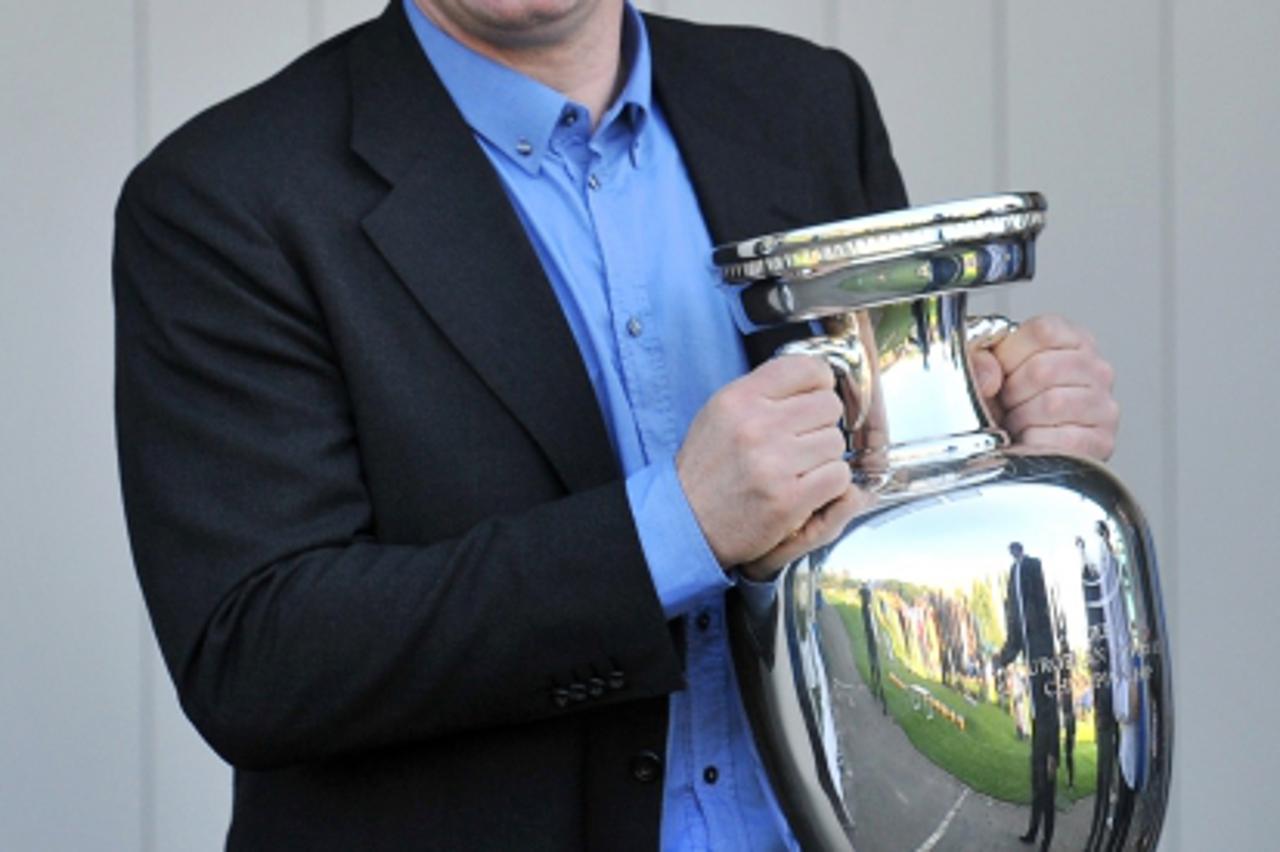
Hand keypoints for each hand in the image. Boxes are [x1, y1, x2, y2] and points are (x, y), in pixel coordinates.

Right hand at [676, 355, 869, 580]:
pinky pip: (838, 477)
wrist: (687, 522)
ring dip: (823, 458)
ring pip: (836, 442)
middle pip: (829, 406)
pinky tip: (805, 489)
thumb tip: (815, 377)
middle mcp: (756, 425)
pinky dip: (829, 485)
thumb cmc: (708, 468)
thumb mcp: (721, 412)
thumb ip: (763, 391)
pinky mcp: (788, 499)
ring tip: (795, 470)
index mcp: (739, 398)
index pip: (808, 368)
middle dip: (820, 425)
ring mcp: (774, 463)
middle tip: (799, 443)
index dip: (820, 384)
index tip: (812, 400)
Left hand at [970, 315, 1119, 460]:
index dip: (1010, 354)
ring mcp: (1103, 405)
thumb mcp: (983, 370)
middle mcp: (1096, 368)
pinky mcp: (1102, 441)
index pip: (1043, 331)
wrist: (1017, 446)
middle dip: (1012, 392)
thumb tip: (988, 377)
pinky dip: (1035, 444)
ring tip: (1019, 422)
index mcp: (1072, 339)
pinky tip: (1031, 440)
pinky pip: (1062, 440)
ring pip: (1053, 404)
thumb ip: (977, 360)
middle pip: (1044, 369)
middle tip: (1009, 403)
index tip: (1003, 372)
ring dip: (1022, 420)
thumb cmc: (1005, 404)